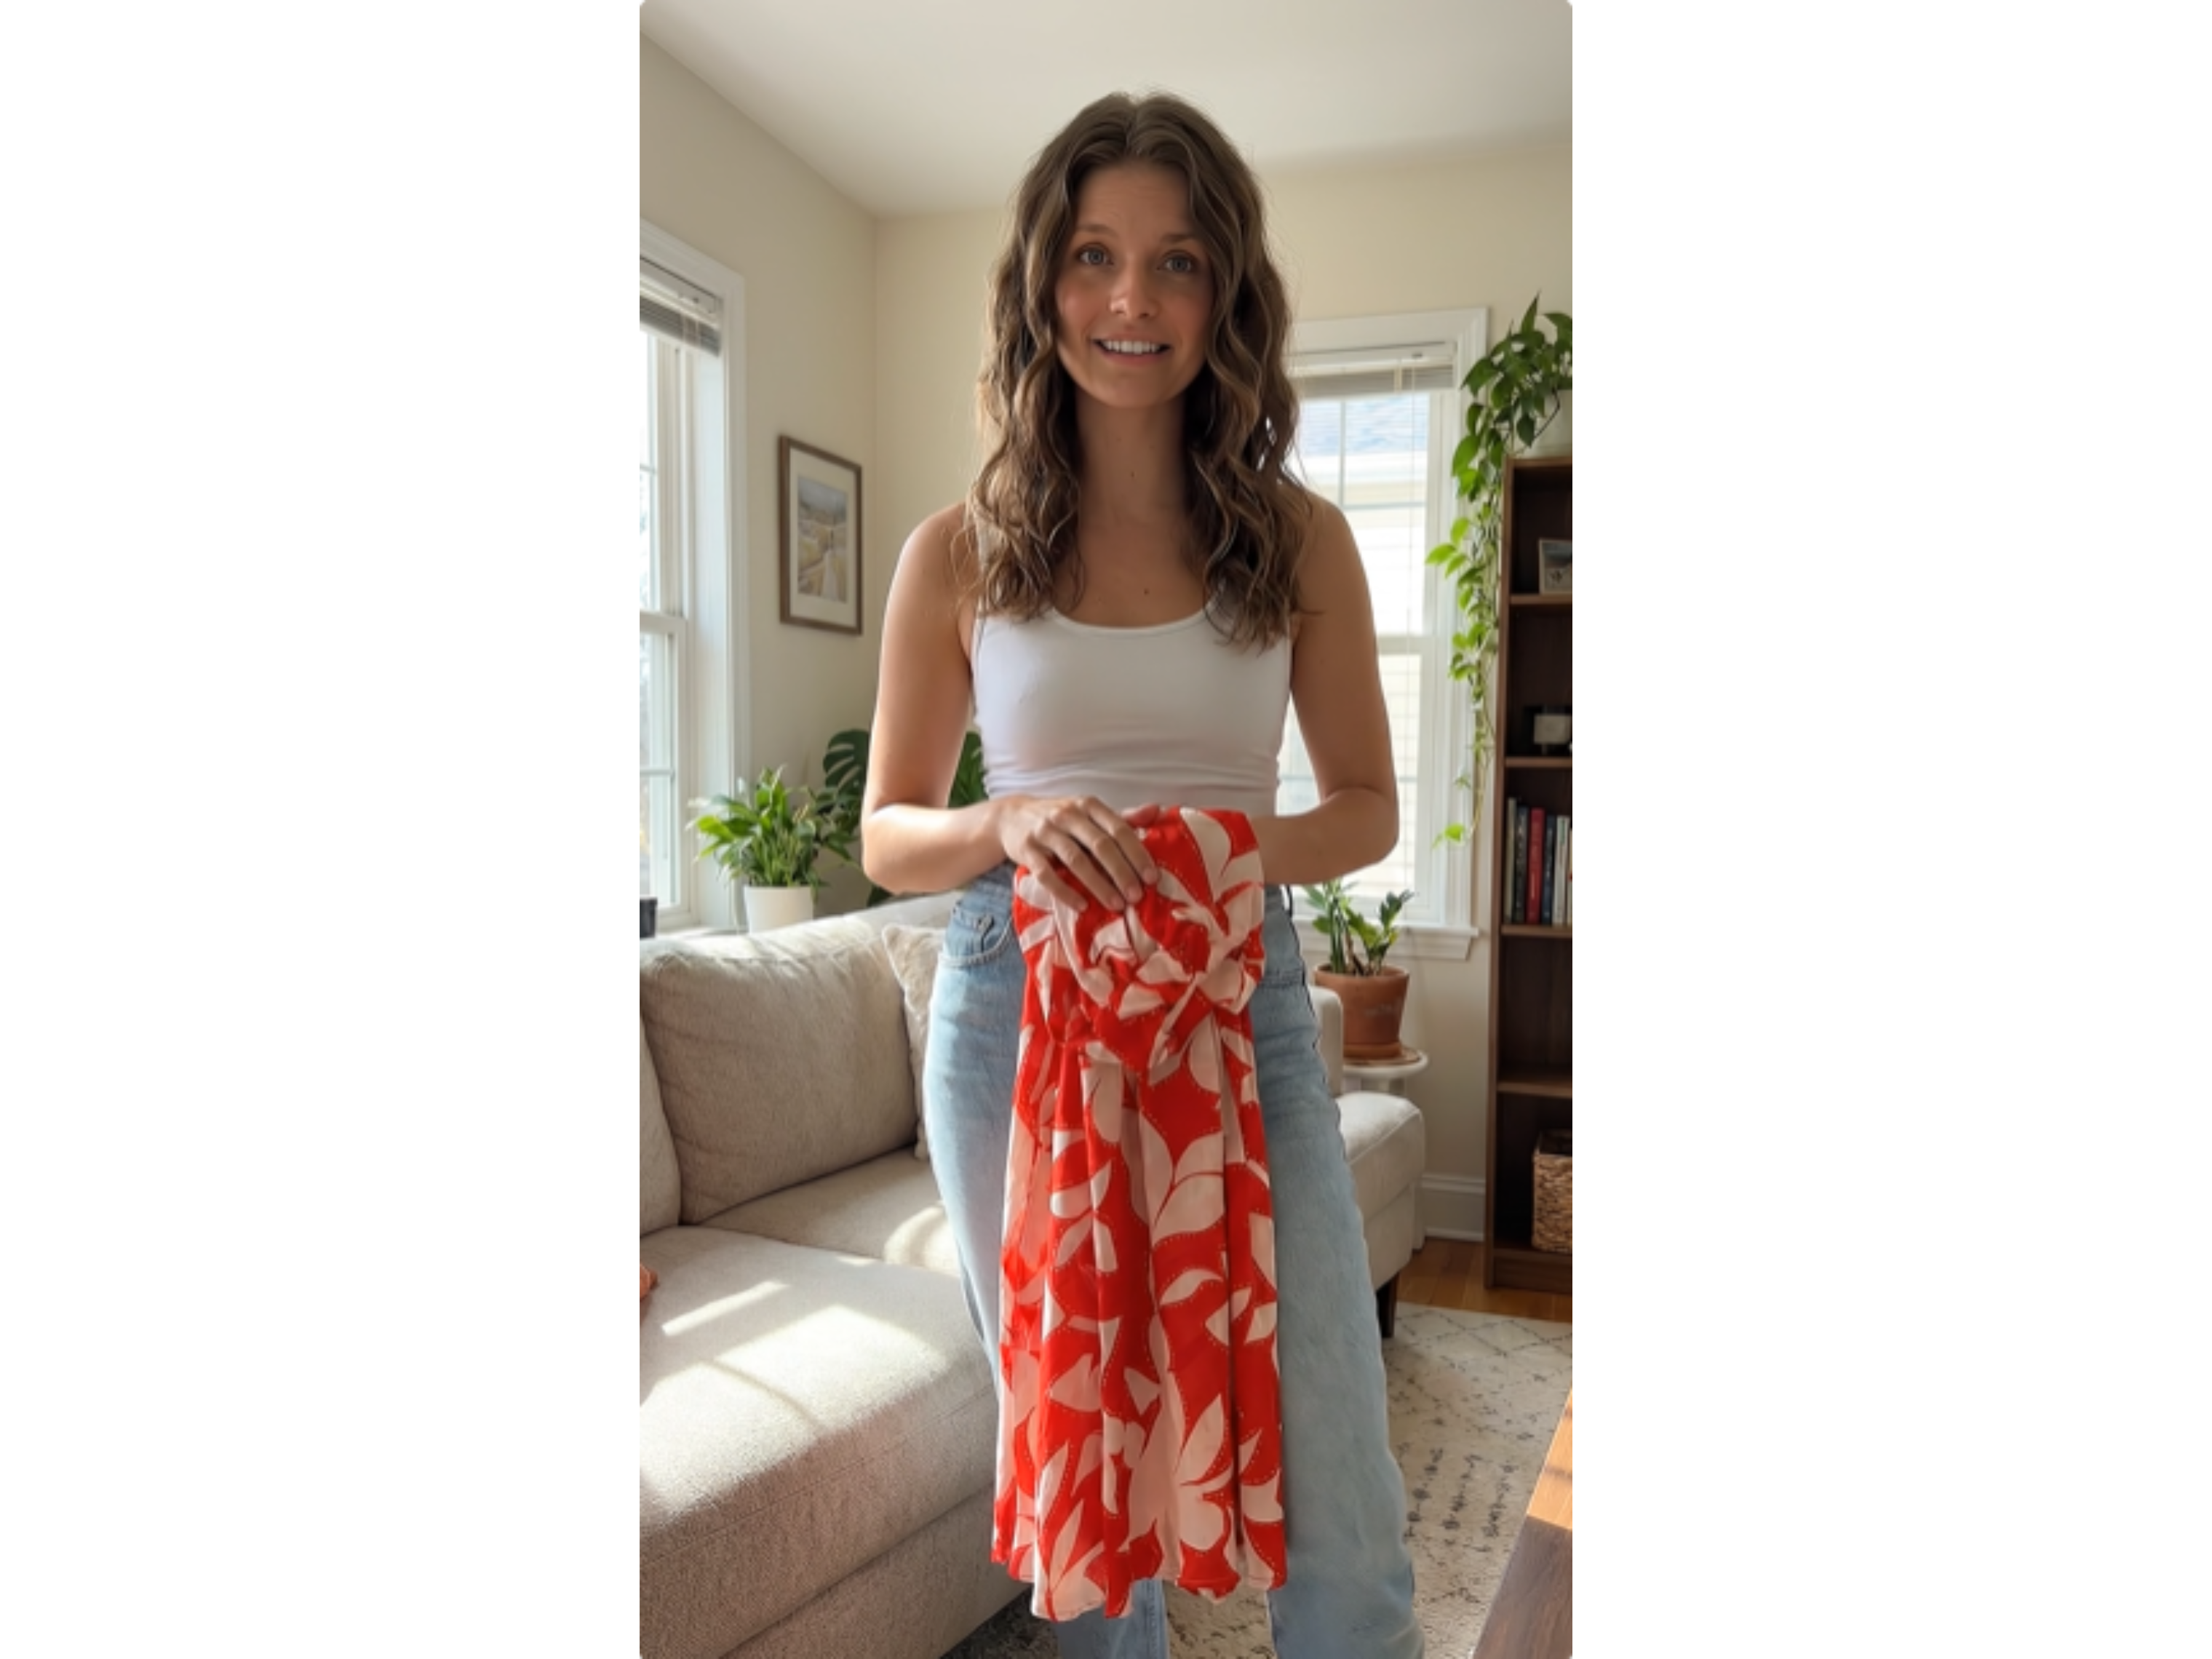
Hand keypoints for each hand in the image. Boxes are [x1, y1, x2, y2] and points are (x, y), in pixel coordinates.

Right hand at [997, 796, 1162, 911]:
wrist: (1012, 816)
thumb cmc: (1061, 819)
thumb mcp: (1090, 812)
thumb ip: (1122, 817)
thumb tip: (1156, 811)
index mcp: (1088, 805)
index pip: (1118, 829)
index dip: (1137, 853)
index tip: (1152, 877)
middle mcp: (1067, 815)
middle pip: (1099, 845)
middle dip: (1121, 872)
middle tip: (1137, 896)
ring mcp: (1045, 832)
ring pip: (1075, 860)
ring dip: (1098, 884)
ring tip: (1116, 905)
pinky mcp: (1026, 850)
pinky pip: (1047, 875)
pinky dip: (1065, 892)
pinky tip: (1082, 906)